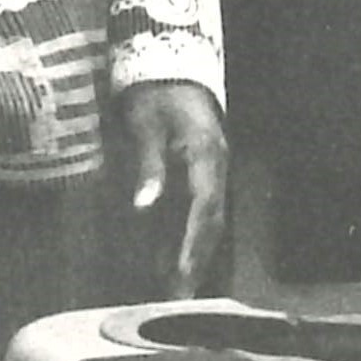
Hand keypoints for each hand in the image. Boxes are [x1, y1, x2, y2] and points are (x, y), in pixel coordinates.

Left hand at [116, 79, 228, 293]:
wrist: (170, 65)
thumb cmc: (155, 93)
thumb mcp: (145, 124)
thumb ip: (148, 165)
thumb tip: (144, 205)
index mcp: (207, 154)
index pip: (204, 206)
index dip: (194, 240)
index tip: (183, 270)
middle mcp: (216, 166)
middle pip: (212, 220)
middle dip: (198, 258)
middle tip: (181, 295)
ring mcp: (212, 170)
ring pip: (209, 219)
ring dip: (195, 253)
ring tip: (178, 290)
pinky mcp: (201, 172)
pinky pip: (199, 211)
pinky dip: (188, 237)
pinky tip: (171, 261)